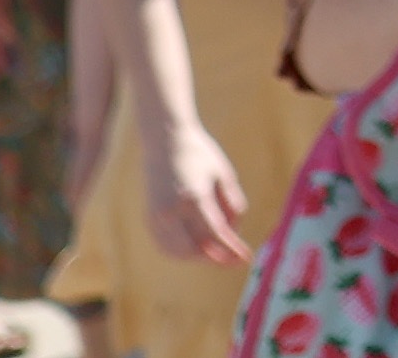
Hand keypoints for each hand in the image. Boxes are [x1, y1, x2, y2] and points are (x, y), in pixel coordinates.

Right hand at [150, 116, 257, 268]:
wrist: (166, 140)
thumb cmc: (200, 154)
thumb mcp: (224, 174)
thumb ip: (232, 203)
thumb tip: (234, 232)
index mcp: (194, 197)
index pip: (215, 234)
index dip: (232, 249)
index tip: (247, 258)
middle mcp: (172, 210)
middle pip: (196, 248)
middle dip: (216, 257)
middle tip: (233, 257)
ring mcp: (157, 216)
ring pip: (178, 251)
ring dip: (199, 256)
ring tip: (217, 251)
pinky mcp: (150, 217)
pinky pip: (165, 245)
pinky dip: (181, 251)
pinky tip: (197, 247)